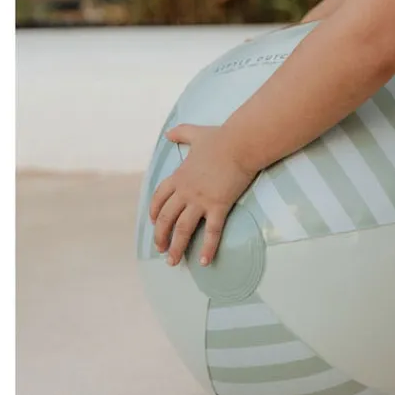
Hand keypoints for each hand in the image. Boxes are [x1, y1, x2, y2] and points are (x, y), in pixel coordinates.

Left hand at [150, 123, 260, 267]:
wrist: (241, 143)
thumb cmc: (221, 138)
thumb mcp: (196, 133)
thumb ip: (181, 133)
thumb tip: (168, 133)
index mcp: (179, 176)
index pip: (159, 198)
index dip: (154, 212)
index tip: (154, 223)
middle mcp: (185, 191)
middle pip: (166, 218)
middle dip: (160, 236)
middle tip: (160, 249)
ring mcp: (200, 200)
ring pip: (183, 229)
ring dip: (176, 247)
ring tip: (173, 262)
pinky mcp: (218, 206)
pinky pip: (212, 232)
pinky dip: (207, 248)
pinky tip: (204, 262)